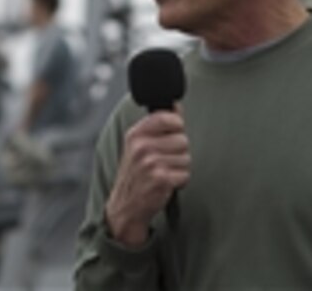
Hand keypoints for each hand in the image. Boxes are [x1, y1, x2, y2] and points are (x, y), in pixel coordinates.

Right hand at [104, 109, 189, 246]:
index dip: (176, 127)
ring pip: (186, 158)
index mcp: (135, 134)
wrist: (125, 205)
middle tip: (163, 161)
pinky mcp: (161, 179)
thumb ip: (157, 124)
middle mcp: (141, 146)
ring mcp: (150, 163)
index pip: (168, 117)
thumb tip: (176, 105)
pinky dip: (180, 181)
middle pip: (182, 139)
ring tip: (163, 172)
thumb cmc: (136, 173)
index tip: (169, 137)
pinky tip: (166, 183)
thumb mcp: (138, 144)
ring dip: (179, 168)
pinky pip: (185, 174)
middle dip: (178, 152)